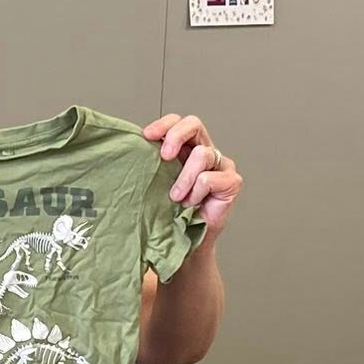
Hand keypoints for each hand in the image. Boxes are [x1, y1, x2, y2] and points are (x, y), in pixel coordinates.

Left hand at [144, 113, 241, 234]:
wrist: (188, 241)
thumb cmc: (173, 212)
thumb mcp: (158, 183)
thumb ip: (153, 165)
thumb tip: (131, 150)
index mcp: (186, 148)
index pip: (177, 122)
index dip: (164, 125)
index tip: (147, 136)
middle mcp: (205, 151)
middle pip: (194, 124)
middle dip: (176, 136)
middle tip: (165, 157)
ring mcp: (221, 165)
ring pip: (202, 154)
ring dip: (184, 179)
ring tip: (177, 197)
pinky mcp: (232, 181)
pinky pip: (208, 179)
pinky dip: (196, 193)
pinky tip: (194, 204)